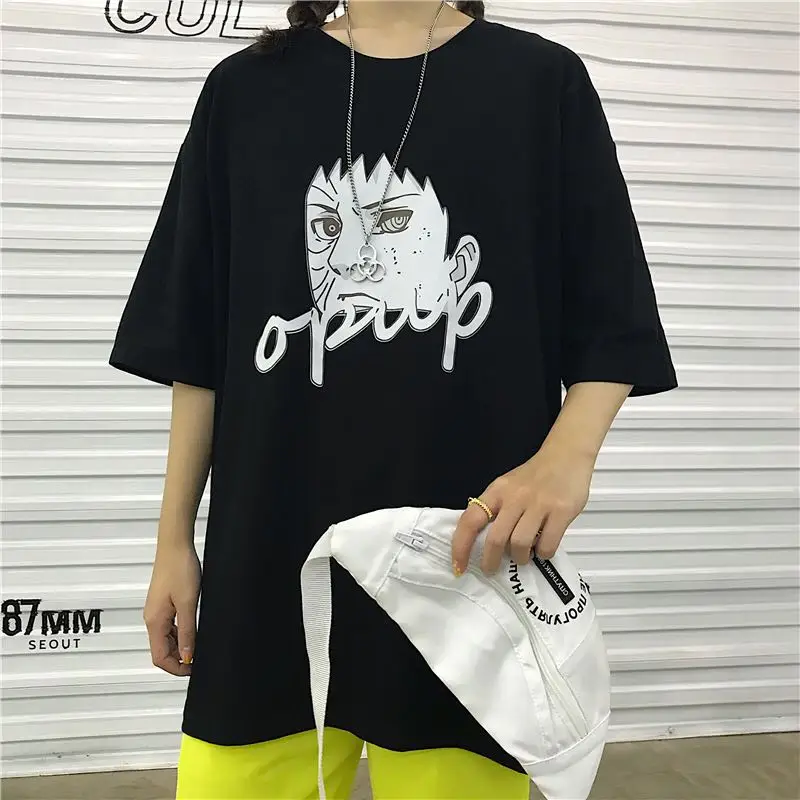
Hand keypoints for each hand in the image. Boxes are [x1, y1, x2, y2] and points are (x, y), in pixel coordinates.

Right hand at [144, 541, 200, 675]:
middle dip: (179, 660)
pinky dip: (180, 634)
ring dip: (180, 647)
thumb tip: (186, 657)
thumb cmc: (180, 569)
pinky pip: (169, 627)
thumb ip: (187, 632)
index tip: (193, 670)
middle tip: (199, 660)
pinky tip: (193, 631)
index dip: (176, 668)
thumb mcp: (188, 604)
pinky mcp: (163, 604)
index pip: (159, 658)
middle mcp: (152, 619)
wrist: (175, 546)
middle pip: (161, 651)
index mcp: (155, 622)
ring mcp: (156, 612)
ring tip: (198, 647)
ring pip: (166, 640)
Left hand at [452, 446, 594, 575]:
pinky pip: (547, 544)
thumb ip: (496, 508)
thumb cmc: (534, 475)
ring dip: (519, 558)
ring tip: (522, 557)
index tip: (458, 566)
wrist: (566, 456)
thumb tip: (483, 542)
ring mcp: (539, 504)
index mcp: (497, 491)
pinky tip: (542, 549)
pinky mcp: (561, 511)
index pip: (470, 520)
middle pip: (495, 538)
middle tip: (491, 569)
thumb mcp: (507, 486)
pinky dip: (543, 554)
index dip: (461, 546)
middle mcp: (515, 497)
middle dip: (490, 561)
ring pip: (519, 544)